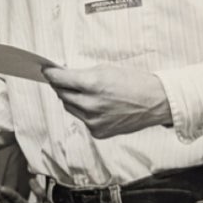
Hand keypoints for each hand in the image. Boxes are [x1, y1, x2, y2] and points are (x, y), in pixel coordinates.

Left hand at [43, 65, 171, 138]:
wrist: (156, 102)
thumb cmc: (134, 82)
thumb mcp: (105, 69)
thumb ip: (82, 74)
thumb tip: (63, 75)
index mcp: (92, 85)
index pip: (60, 79)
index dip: (51, 74)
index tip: (46, 71)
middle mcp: (90, 105)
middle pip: (62, 94)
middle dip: (61, 85)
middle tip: (64, 80)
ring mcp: (93, 121)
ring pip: (70, 107)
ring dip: (72, 99)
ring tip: (86, 92)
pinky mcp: (98, 132)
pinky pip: (82, 119)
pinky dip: (84, 112)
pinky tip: (98, 106)